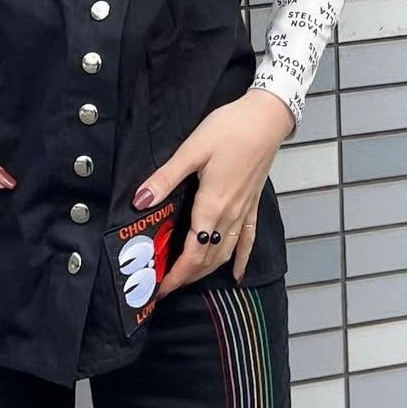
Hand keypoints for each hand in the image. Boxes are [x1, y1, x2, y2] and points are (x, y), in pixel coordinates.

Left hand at [132, 89, 293, 296]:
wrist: (266, 118)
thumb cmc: (229, 129)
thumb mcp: (191, 150)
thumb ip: (166, 178)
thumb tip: (140, 200)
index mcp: (212, 206)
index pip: (192, 253)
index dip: (177, 275)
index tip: (160, 289)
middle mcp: (230, 215)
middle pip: (208, 258)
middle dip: (187, 276)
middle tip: (166, 287)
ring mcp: (244, 211)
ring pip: (226, 253)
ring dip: (207, 270)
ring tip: (189, 280)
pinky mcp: (254, 204)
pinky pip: (248, 239)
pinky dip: (242, 259)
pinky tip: (237, 273)